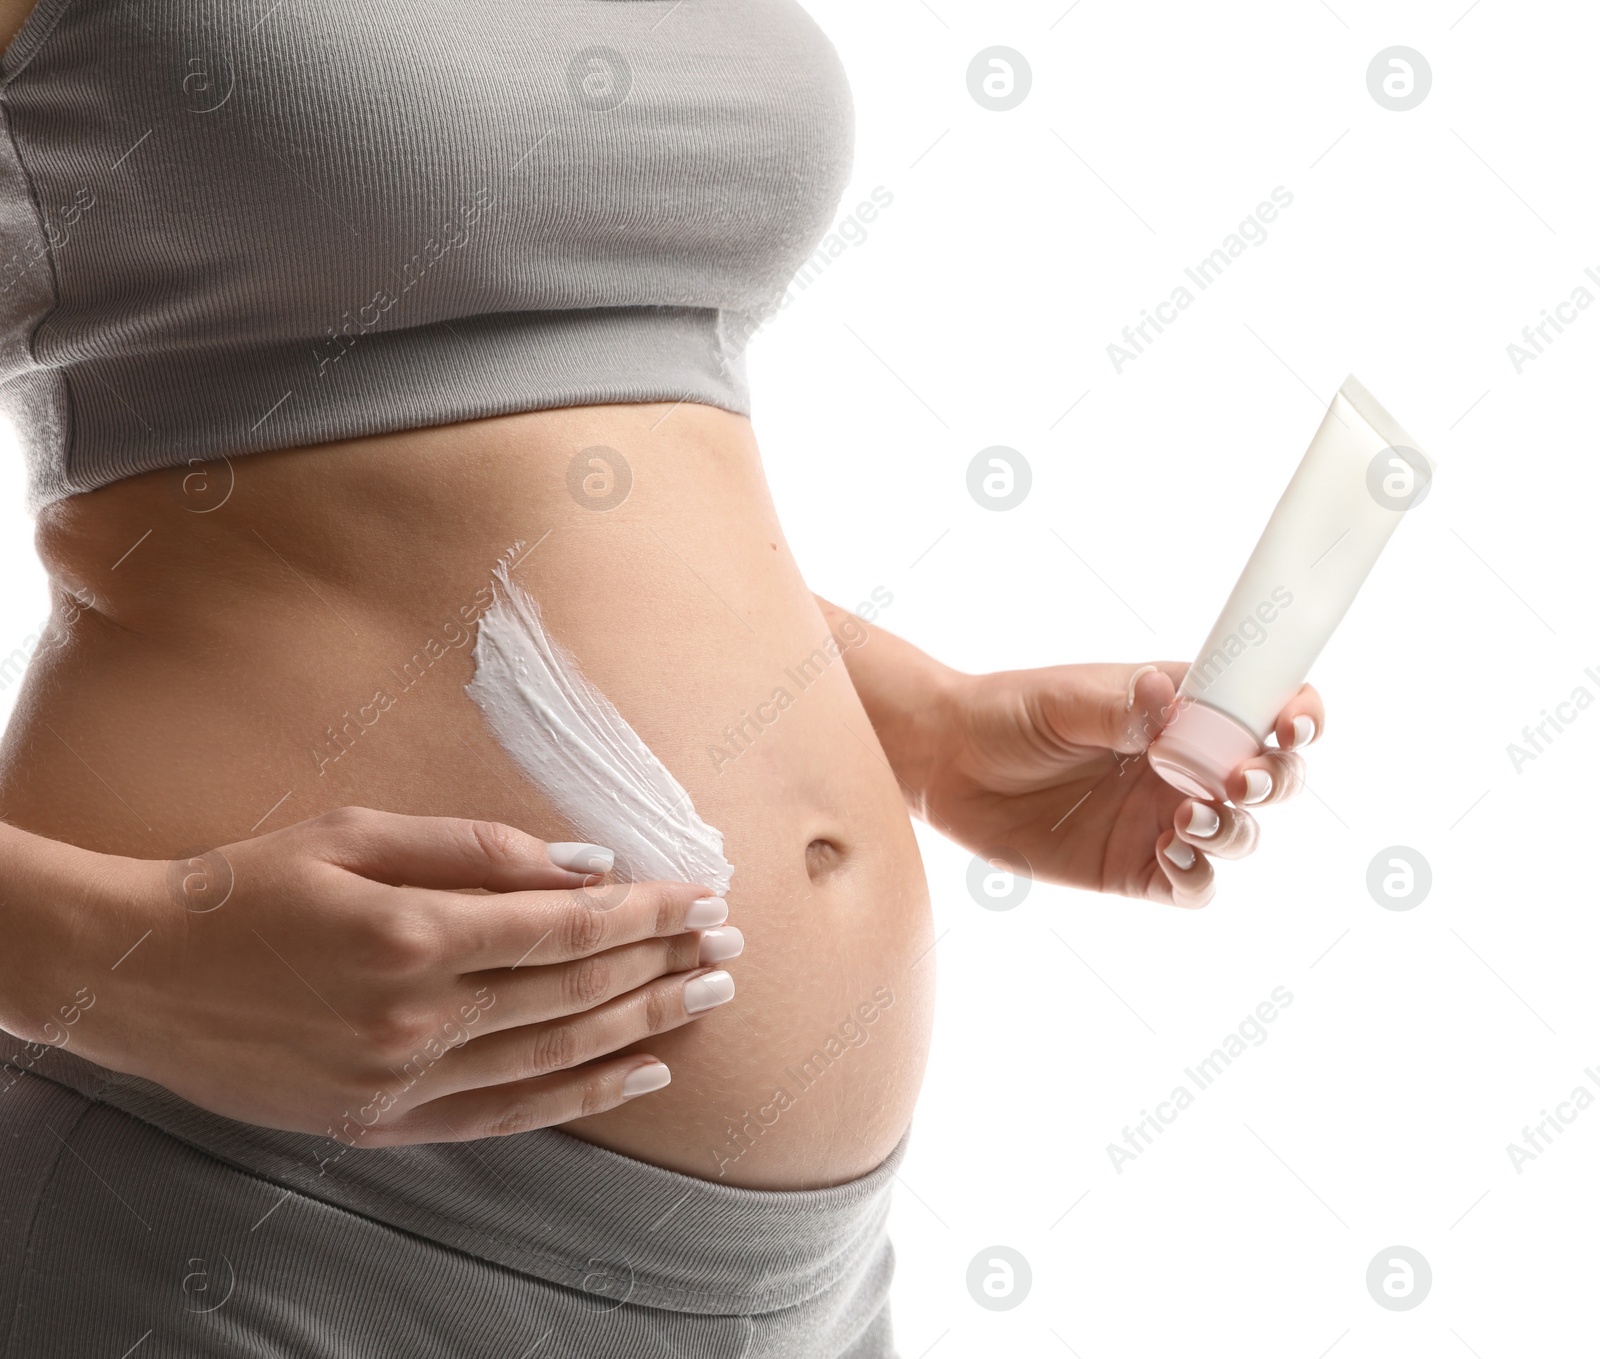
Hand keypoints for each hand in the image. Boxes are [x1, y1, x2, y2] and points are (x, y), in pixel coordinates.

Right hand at [14, 807, 739, 1143]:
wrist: (139, 975)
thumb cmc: (248, 885)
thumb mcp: (357, 834)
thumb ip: (476, 849)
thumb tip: (584, 865)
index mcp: (412, 933)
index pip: (568, 928)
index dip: (648, 912)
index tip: (704, 897)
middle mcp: (414, 1017)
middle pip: (576, 992)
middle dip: (663, 962)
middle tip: (730, 945)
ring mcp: (398, 1080)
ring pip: (556, 1056)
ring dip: (644, 1025)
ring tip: (706, 998)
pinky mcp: (379, 1122)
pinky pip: (505, 1114)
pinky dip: (581, 1097)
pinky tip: (641, 1072)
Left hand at [911, 662, 1323, 908]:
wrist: (947, 765)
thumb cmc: (1008, 713)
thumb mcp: (1064, 699)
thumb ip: (1122, 705)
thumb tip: (1167, 695)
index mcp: (1184, 709)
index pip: (1265, 707)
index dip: (1296, 713)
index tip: (1293, 724)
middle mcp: (1187, 765)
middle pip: (1269, 778)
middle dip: (1274, 780)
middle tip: (1240, 778)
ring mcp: (1164, 818)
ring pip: (1238, 834)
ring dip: (1233, 830)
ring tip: (1188, 816)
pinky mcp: (1136, 867)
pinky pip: (1193, 885)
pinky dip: (1198, 878)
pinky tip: (1172, 857)